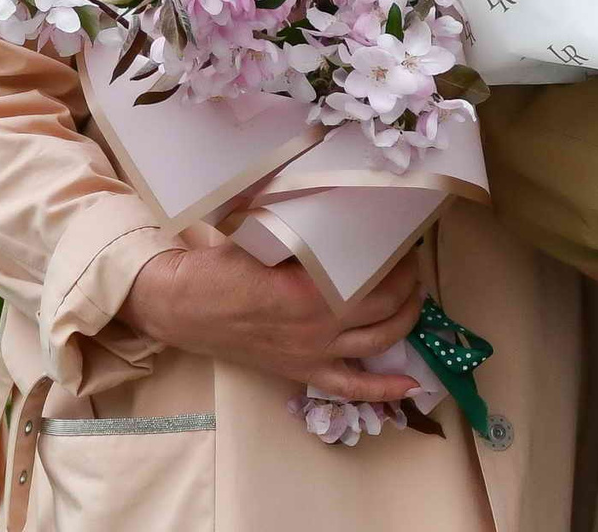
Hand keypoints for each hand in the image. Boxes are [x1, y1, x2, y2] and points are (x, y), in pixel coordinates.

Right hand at [115, 243, 423, 401]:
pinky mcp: (302, 371)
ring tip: (413, 299)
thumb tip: (339, 206)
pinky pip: (350, 388)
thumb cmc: (221, 265)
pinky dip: (383, 390)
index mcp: (311, 290)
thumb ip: (303, 228)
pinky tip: (411, 386)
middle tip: (410, 264)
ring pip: (378, 343)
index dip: (397, 258)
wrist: (183, 306)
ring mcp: (313, 354)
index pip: (375, 275)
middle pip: (385, 308)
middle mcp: (319, 326)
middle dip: (407, 284)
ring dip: (405, 321)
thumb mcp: (264, 235)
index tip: (403, 240)